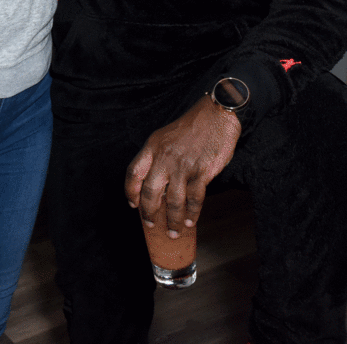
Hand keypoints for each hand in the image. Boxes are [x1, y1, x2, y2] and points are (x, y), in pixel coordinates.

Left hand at [124, 96, 241, 236]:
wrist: (216, 114)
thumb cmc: (193, 126)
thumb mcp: (166, 135)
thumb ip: (158, 155)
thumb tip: (156, 183)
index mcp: (153, 146)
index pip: (133, 172)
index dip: (130, 191)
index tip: (132, 204)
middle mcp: (164, 157)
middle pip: (150, 191)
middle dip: (149, 212)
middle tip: (150, 224)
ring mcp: (183, 165)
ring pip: (172, 201)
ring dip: (172, 221)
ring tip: (173, 232)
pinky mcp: (201, 171)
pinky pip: (194, 199)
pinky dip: (191, 214)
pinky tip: (190, 222)